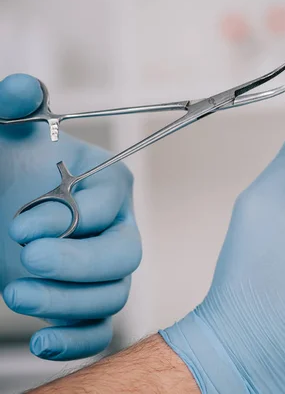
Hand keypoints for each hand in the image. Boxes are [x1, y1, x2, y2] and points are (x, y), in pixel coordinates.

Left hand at [0, 74, 142, 360]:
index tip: (19, 224)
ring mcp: (101, 269)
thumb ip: (13, 108)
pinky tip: (40, 342)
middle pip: (125, 256)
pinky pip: (99, 330)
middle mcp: (115, 227)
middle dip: (80, 264)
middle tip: (30, 260)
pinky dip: (77, 343)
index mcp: (107, 184)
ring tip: (14, 293)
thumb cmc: (2, 167)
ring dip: (67, 304)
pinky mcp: (82, 302)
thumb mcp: (3, 136)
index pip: (110, 206)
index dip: (70, 218)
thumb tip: (25, 88)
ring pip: (113, 296)